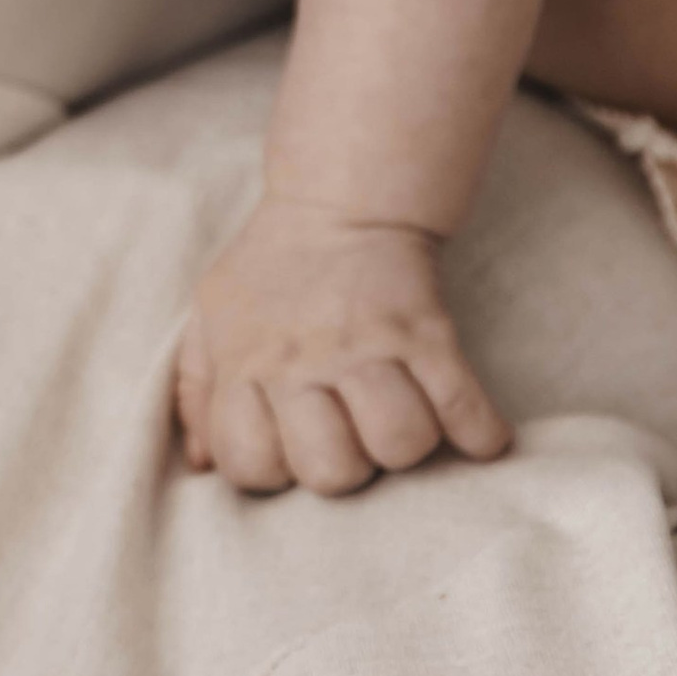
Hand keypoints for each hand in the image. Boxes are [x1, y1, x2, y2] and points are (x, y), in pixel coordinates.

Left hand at [178, 197, 510, 494]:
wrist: (341, 202)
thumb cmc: (269, 270)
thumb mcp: (210, 317)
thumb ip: (196, 392)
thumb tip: (198, 464)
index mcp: (246, 364)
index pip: (249, 464)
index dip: (271, 472)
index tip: (290, 447)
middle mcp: (303, 361)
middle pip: (332, 469)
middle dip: (346, 469)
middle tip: (350, 435)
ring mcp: (369, 347)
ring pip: (399, 441)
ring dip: (408, 447)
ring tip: (401, 423)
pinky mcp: (428, 332)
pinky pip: (462, 404)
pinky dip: (480, 433)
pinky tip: (478, 438)